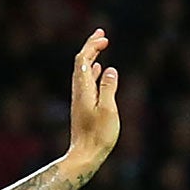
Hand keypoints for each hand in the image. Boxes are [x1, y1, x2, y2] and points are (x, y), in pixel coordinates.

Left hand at [64, 29, 119, 175]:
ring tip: (101, 45)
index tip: (104, 37)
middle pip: (81, 64)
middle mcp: (79, 93)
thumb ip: (109, 88)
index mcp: (84, 91)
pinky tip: (101, 69)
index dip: (91, 46)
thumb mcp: (108, 110)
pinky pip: (88, 82)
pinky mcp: (84, 107)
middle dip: (90, 47)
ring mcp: (81, 100)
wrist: (84, 156)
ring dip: (92, 56)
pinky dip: (94, 71)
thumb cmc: (98, 136)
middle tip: (101, 32)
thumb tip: (111, 69)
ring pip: (84, 72)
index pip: (83, 61)